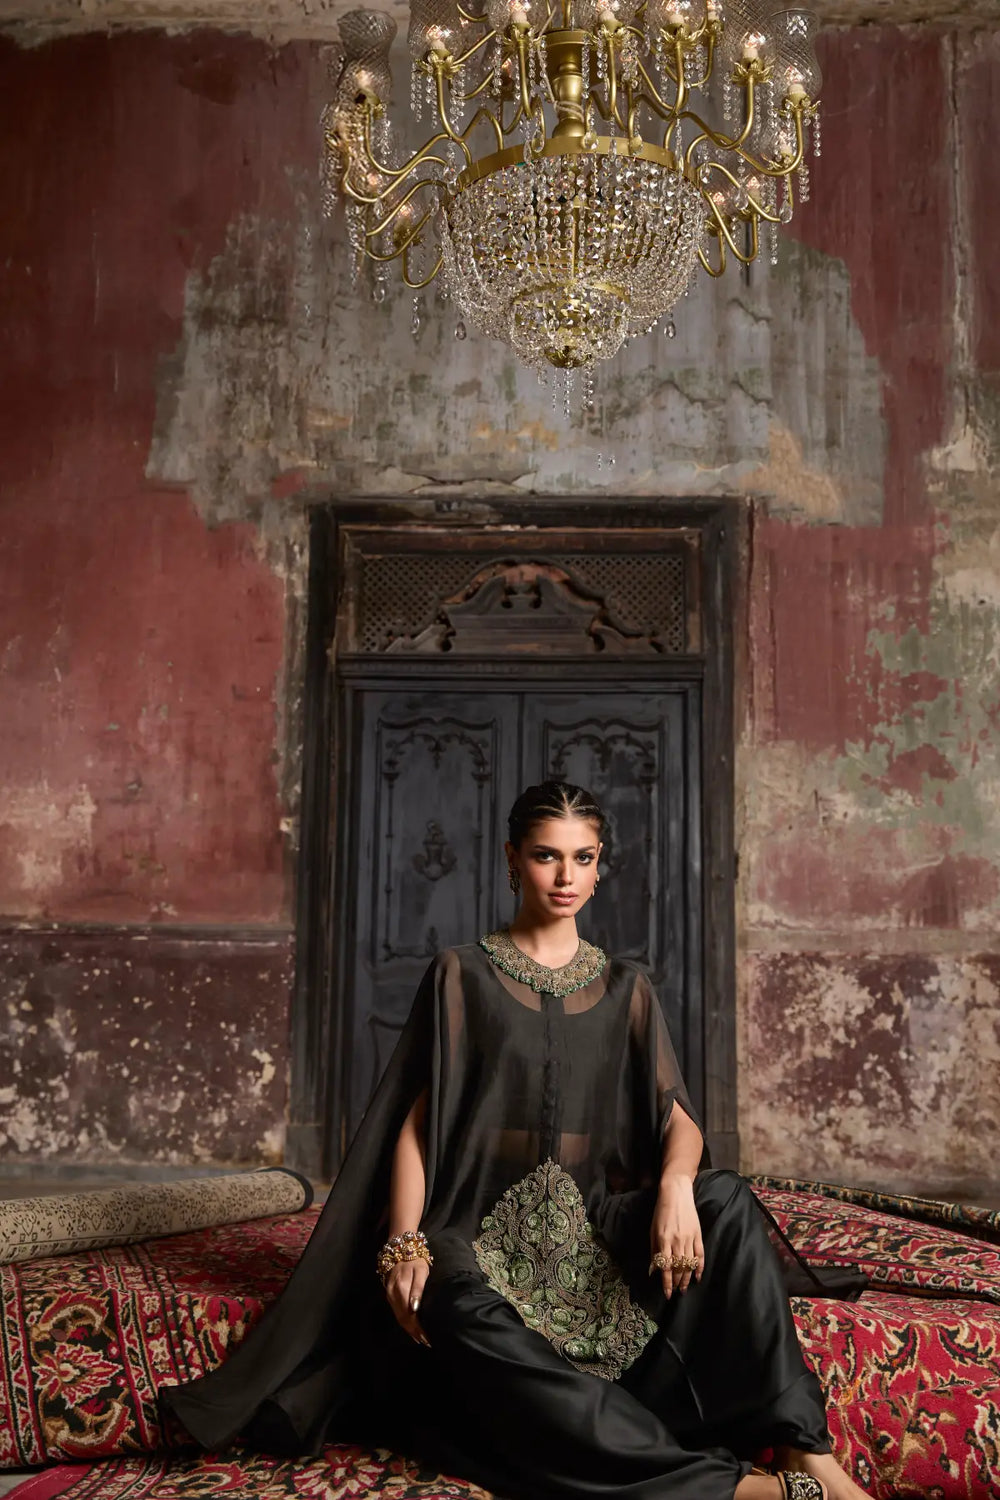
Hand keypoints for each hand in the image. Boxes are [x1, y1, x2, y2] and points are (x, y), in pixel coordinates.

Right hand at [383, 1257, 430, 1345]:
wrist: (400, 1249)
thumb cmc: (415, 1260)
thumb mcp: (421, 1271)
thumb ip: (418, 1289)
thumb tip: (415, 1309)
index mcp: (402, 1289)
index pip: (410, 1315)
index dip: (418, 1328)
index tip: (428, 1337)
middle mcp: (393, 1295)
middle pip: (404, 1319)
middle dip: (415, 1332)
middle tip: (427, 1342)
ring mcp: (390, 1296)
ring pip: (399, 1318)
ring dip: (409, 1330)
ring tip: (420, 1339)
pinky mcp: (390, 1296)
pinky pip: (397, 1313)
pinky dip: (404, 1323)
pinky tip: (411, 1328)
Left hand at [649, 1173, 703, 1298]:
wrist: (676, 1193)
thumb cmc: (661, 1211)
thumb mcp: (652, 1230)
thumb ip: (653, 1250)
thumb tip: (653, 1269)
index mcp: (663, 1240)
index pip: (666, 1267)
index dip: (667, 1283)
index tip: (667, 1294)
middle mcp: (677, 1241)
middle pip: (678, 1268)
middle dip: (677, 1282)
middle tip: (677, 1292)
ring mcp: (689, 1238)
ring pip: (689, 1264)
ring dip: (687, 1278)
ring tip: (685, 1288)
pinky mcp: (698, 1235)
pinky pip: (700, 1255)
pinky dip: (700, 1267)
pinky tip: (698, 1277)